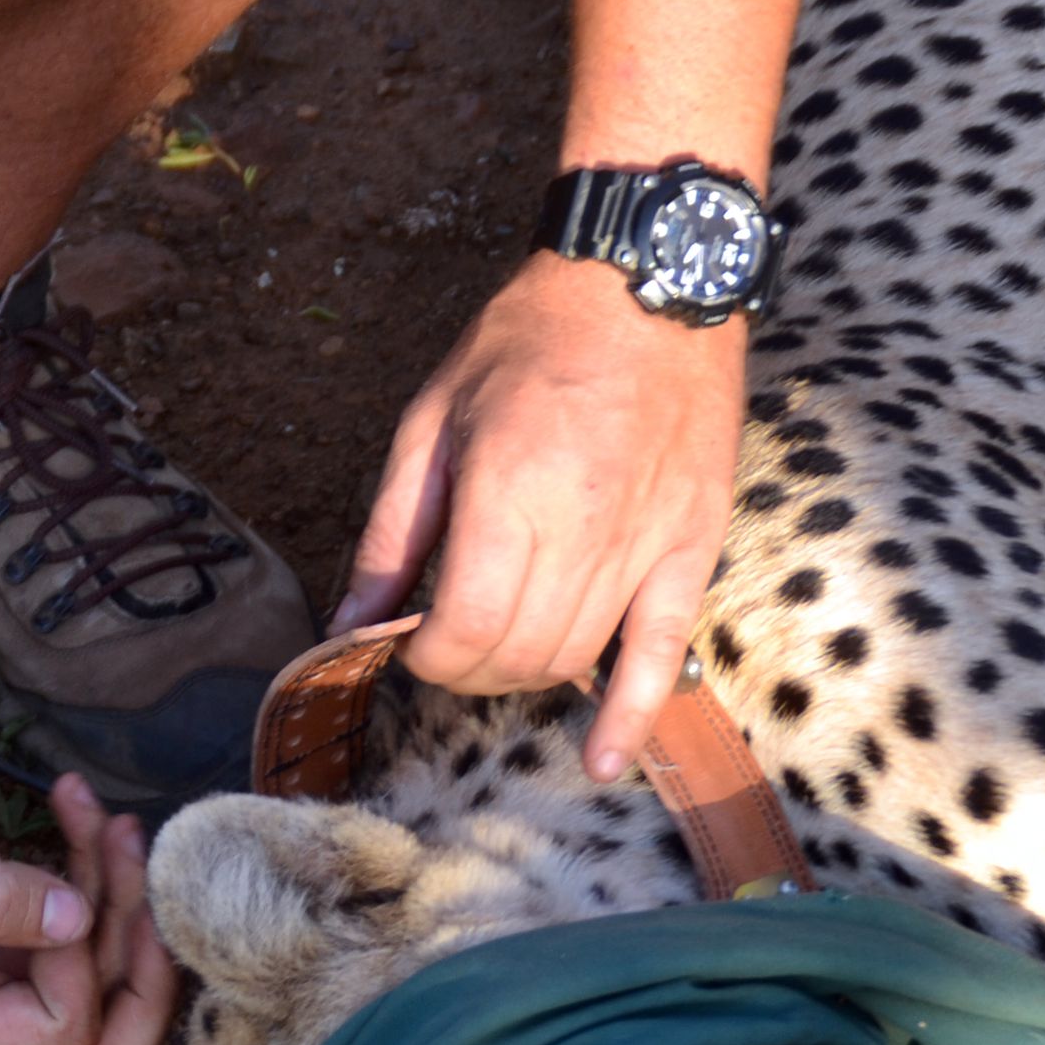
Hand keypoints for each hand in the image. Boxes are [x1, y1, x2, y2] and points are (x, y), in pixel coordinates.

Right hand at [0, 754, 175, 1044]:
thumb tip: (78, 921)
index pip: (60, 1031)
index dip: (86, 962)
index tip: (70, 887)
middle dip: (143, 980)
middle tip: (154, 895)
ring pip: (103, 1002)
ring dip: (123, 916)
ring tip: (112, 826)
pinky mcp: (14, 963)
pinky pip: (83, 953)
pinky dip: (100, 892)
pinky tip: (89, 823)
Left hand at [329, 253, 747, 782]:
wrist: (649, 282)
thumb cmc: (529, 341)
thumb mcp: (433, 419)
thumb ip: (392, 530)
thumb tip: (351, 620)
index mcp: (507, 490)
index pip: (463, 625)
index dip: (425, 655)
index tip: (410, 641)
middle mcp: (581, 527)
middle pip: (515, 653)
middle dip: (467, 668)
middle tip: (447, 641)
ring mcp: (645, 542)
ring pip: (574, 658)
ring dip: (525, 675)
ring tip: (500, 647)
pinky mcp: (693, 547)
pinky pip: (664, 653)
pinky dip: (632, 715)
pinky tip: (604, 761)